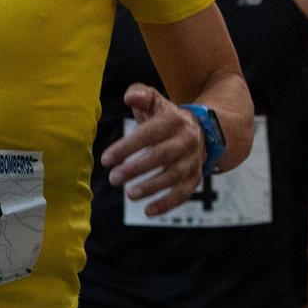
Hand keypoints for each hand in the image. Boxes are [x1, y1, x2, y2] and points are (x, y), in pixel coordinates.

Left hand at [98, 84, 205, 216]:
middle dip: (136, 168)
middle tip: (113, 179)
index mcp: (173, 120)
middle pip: (161, 156)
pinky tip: (149, 211)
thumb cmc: (165, 118)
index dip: (127, 147)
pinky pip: (184, 193)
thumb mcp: (155, 103)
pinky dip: (167, 203)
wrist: (202, 131)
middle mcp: (186, 140)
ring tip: (130, 194)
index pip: (148, 134)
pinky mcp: (195, 178)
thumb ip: (141, 95)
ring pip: (173, 176)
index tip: (106, 160)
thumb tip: (129, 96)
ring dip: (152, 187)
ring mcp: (193, 160)